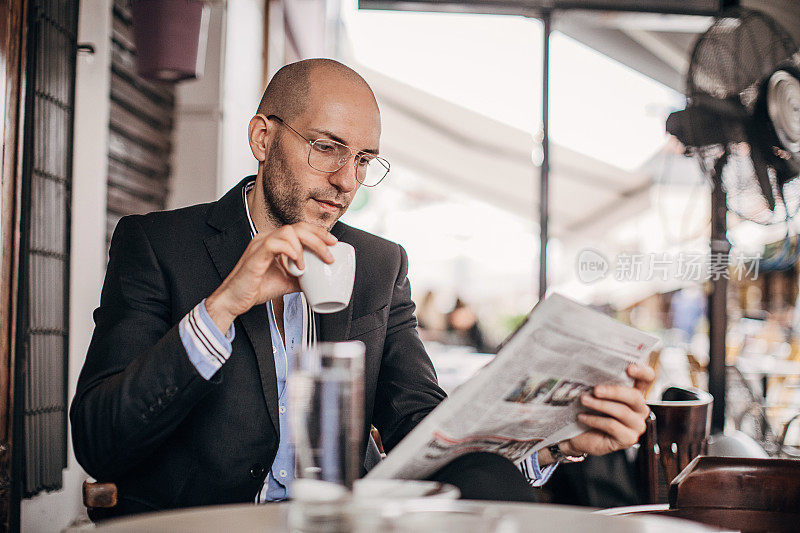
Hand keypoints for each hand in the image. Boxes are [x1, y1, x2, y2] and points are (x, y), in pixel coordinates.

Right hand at [205, 222, 336, 331]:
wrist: (235, 300)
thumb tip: (321, 280)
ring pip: (289, 231)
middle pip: (298, 227)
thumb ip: (303, 277)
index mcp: (275, 242)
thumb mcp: (287, 282)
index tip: (333, 242)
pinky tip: (298, 266)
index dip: (318, 233)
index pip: (300, 228)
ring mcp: (260, 244)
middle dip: (319, 237)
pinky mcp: (255, 254)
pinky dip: (291, 252)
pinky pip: (275, 243)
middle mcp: (267, 238)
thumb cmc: (256, 288)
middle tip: (331, 251)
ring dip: (306, 245)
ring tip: (311, 264)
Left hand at [559, 363, 654, 457]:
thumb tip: (591, 367)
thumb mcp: (595, 393)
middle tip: (596, 389)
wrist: (578, 435)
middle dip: (614, 391)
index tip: (629, 368)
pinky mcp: (628, 439)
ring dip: (600, 405)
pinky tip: (582, 417)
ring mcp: (636, 425)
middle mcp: (640, 409)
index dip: (642, 372)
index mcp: (635, 392)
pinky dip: (595, 420)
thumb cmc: (589, 410)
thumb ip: (601, 381)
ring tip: (584, 400)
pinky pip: (612, 426)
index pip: (648, 378)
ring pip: (622, 412)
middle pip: (635, 396)